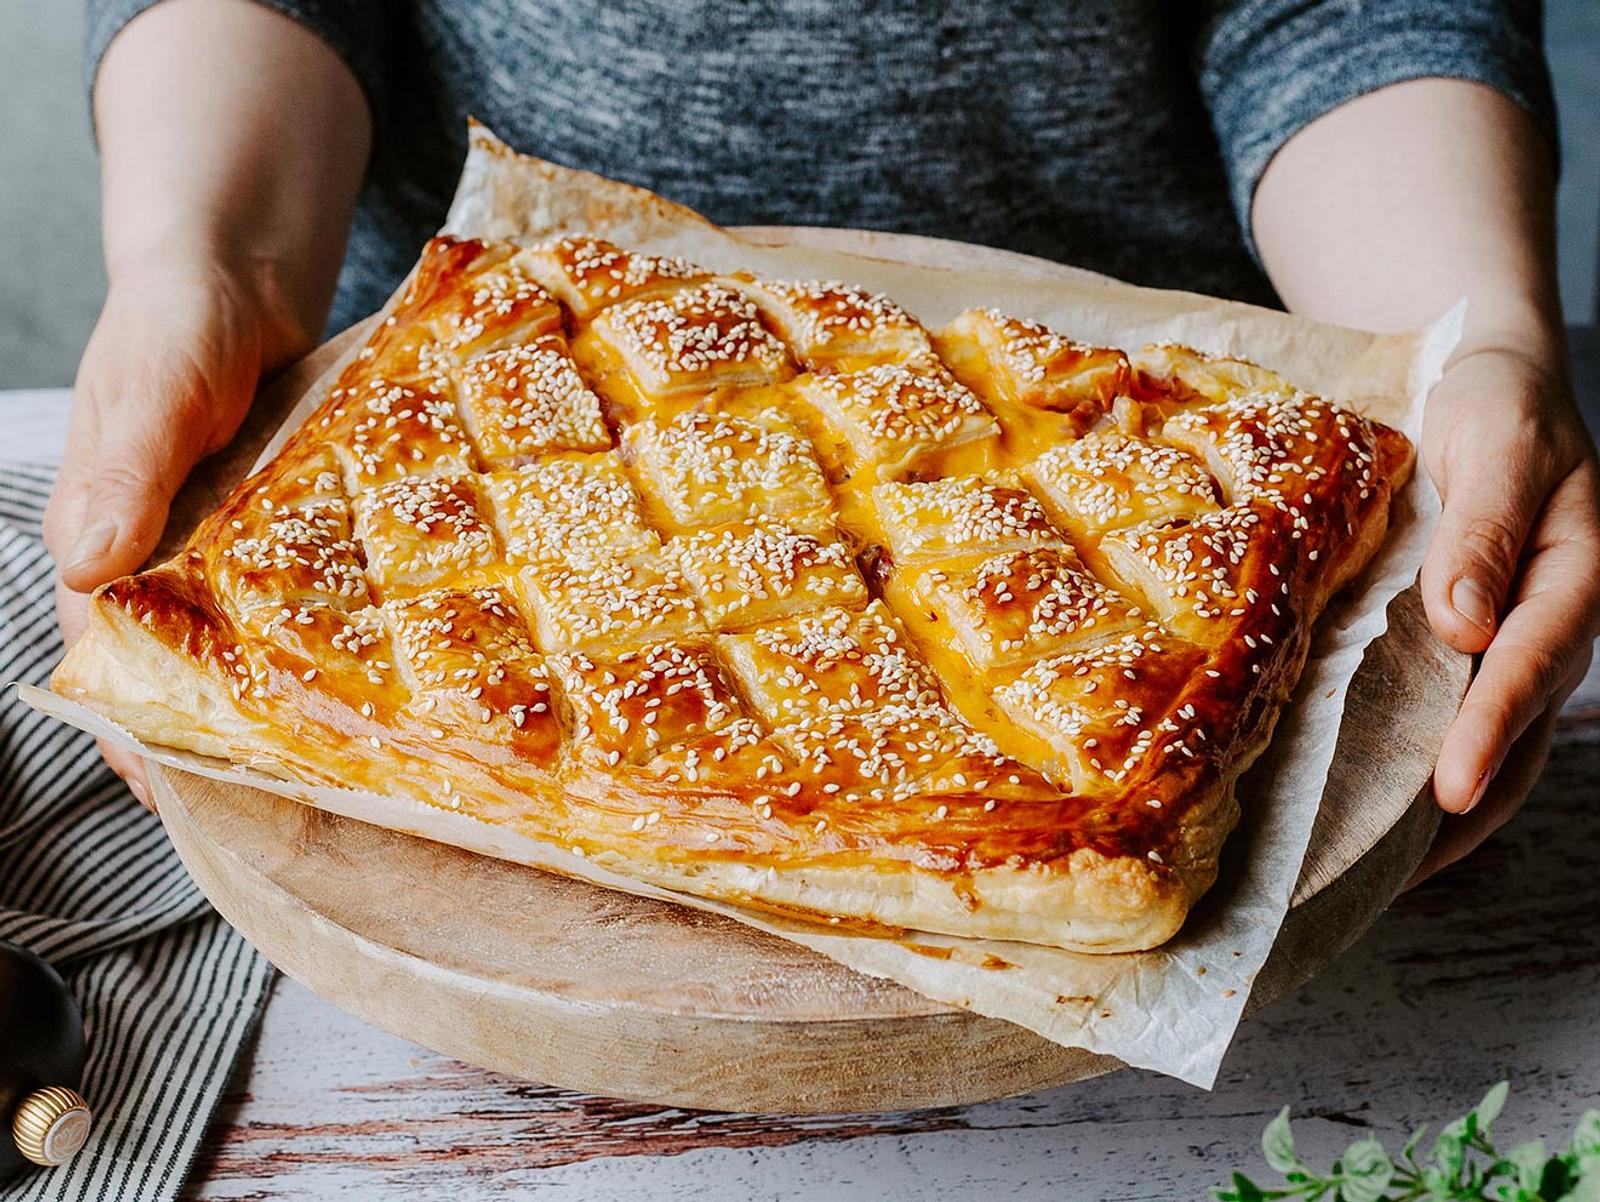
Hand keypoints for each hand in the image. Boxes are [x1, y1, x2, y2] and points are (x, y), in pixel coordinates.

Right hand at [42, 250, 311, 808]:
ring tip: (345, 765)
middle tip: (291, 806)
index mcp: (108, 544)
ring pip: (252, 648)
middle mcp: (168, 562)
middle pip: (188, 673)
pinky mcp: (290, 534)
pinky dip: (335, 638)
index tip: (179, 796)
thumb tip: (92, 565)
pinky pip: (308, 600)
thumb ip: (124, 468)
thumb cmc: (176, 322)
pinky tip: (381, 678)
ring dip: (288, 700)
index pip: (112, 661)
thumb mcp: (148, 387)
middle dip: (227, 739)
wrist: (242, 277)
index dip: (141, 732)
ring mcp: (233, 553)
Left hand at [1411, 344, 1599, 882]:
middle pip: (1521, 730)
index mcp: (1574, 575)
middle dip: (1464, 804)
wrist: (1494, 383)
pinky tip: (1380, 807)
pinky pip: (1463, 714)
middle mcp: (1554, 620)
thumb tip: (1466, 624)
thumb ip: (1485, 531)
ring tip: (1379, 869)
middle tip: (1392, 870)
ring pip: (1500, 741)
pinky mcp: (1482, 642)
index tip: (1449, 788)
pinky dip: (1428, 764)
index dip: (1490, 731)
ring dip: (1447, 809)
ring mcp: (1521, 637)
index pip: (1530, 666)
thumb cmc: (1499, 406)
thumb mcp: (1497, 447)